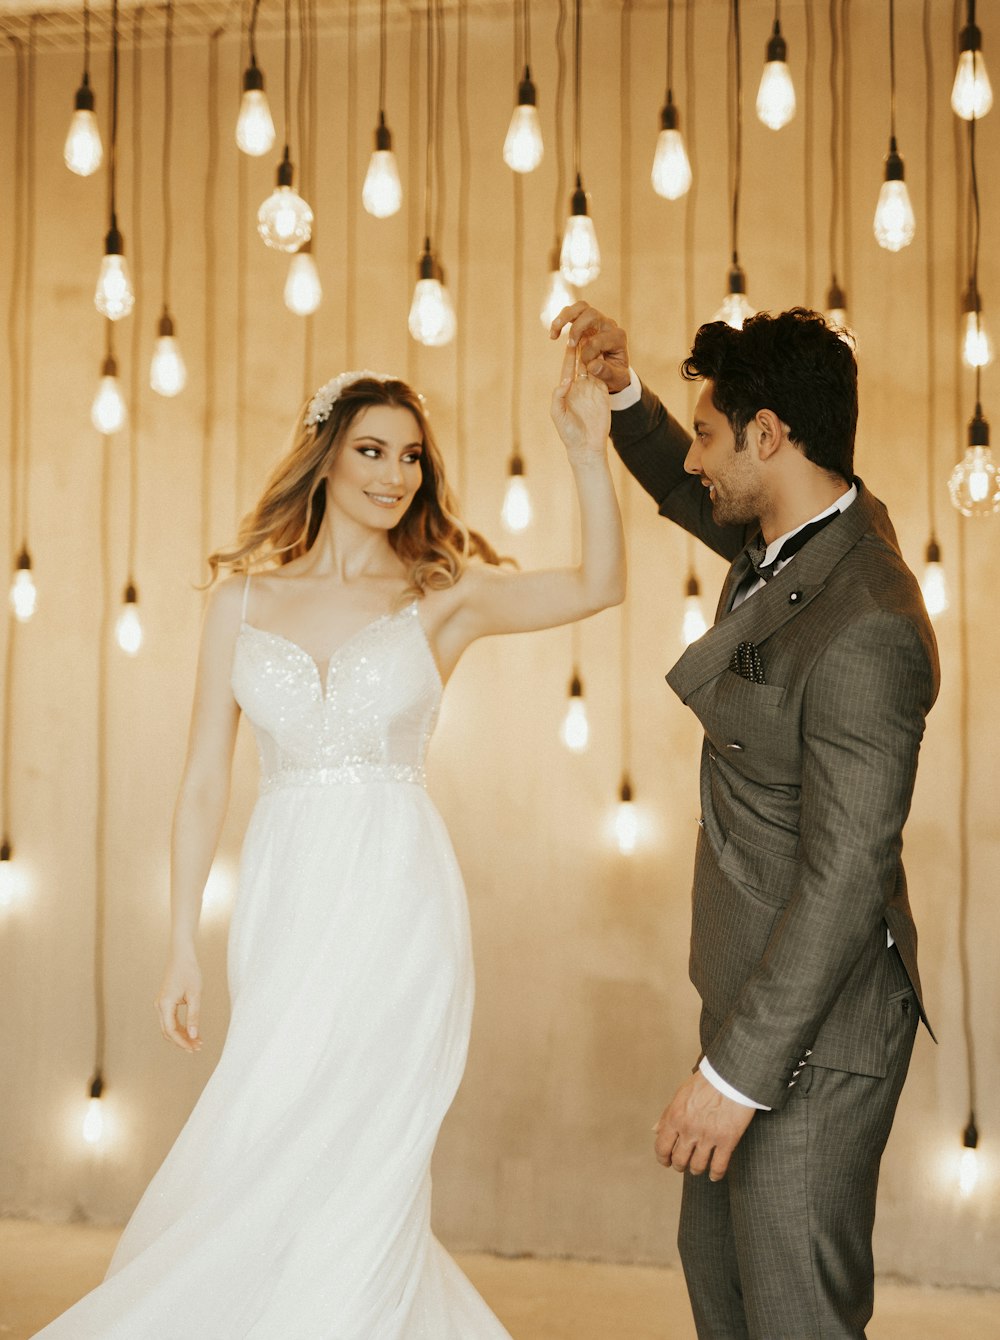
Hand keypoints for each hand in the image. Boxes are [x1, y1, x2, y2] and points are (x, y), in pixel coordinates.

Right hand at [156, 951, 202, 1052]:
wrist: (182, 955)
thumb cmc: (190, 972)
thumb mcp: (195, 995)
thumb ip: (194, 1016)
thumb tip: (194, 1036)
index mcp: (164, 1005)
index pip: (171, 1031)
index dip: (182, 1042)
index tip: (194, 1048)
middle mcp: (159, 1006)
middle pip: (168, 1032)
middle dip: (182, 1042)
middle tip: (198, 1048)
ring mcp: (161, 1004)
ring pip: (169, 1027)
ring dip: (182, 1036)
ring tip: (197, 1042)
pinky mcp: (165, 1002)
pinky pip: (171, 1020)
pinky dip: (181, 1028)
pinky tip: (192, 1032)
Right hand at [549, 302, 630, 394]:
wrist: (615, 369)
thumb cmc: (616, 374)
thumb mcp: (617, 379)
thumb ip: (608, 373)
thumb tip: (592, 365)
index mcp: (617, 337)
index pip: (598, 340)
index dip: (588, 355)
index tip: (587, 367)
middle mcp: (608, 325)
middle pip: (591, 314)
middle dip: (576, 330)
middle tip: (570, 345)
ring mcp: (597, 320)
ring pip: (581, 307)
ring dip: (564, 317)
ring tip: (554, 332)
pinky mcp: (586, 321)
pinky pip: (572, 312)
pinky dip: (560, 321)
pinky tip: (553, 335)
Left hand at [550, 332, 610, 457]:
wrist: (587, 446)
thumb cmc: (569, 433)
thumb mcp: (558, 415)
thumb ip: (558, 398)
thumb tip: (565, 381)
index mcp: (567, 390)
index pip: (568, 368)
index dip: (569, 355)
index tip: (570, 341)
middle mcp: (579, 387)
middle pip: (581, 363)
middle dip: (582, 348)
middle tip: (584, 331)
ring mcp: (591, 389)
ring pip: (592, 366)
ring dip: (593, 352)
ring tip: (596, 336)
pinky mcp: (602, 394)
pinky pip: (603, 376)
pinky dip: (603, 364)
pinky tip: (605, 352)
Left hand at [653, 1072, 755, 1180]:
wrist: (731, 1076)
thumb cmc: (706, 1083)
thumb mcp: (681, 1094)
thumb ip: (667, 1114)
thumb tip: (655, 1130)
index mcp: (675, 1116)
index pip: (662, 1146)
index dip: (662, 1158)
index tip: (666, 1162)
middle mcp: (689, 1129)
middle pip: (679, 1160)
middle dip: (679, 1165)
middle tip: (683, 1165)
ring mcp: (708, 1136)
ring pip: (697, 1166)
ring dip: (696, 1169)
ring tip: (698, 1167)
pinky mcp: (727, 1140)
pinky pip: (718, 1166)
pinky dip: (715, 1174)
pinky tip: (715, 1175)